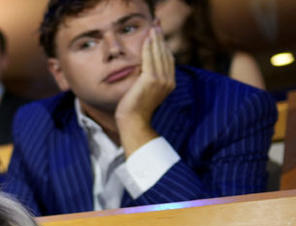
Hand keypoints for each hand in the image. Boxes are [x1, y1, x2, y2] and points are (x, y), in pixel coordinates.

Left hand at [115, 25, 175, 155]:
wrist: (133, 122)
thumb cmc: (135, 110)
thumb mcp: (145, 92)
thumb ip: (148, 80)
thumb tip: (145, 70)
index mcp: (169, 83)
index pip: (168, 59)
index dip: (164, 46)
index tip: (159, 35)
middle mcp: (168, 80)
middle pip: (165, 53)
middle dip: (161, 38)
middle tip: (156, 26)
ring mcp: (161, 80)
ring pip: (159, 54)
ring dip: (155, 39)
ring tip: (152, 28)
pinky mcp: (151, 79)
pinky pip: (149, 58)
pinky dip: (148, 47)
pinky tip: (146, 38)